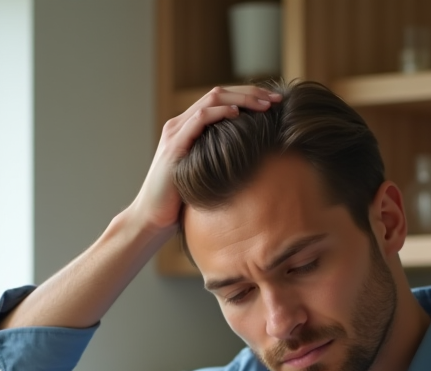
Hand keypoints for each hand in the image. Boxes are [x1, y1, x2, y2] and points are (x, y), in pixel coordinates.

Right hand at [128, 85, 280, 230]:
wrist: (152, 217)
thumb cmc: (182, 202)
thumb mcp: (208, 175)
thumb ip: (223, 160)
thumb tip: (257, 161)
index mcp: (190, 127)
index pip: (222, 100)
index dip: (250, 96)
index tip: (276, 103)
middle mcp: (182, 124)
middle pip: (220, 93)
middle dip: (252, 93)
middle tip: (278, 98)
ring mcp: (176, 132)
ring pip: (212, 99)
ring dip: (242, 99)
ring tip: (265, 105)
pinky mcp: (174, 145)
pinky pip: (199, 119)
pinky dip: (219, 113)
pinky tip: (238, 114)